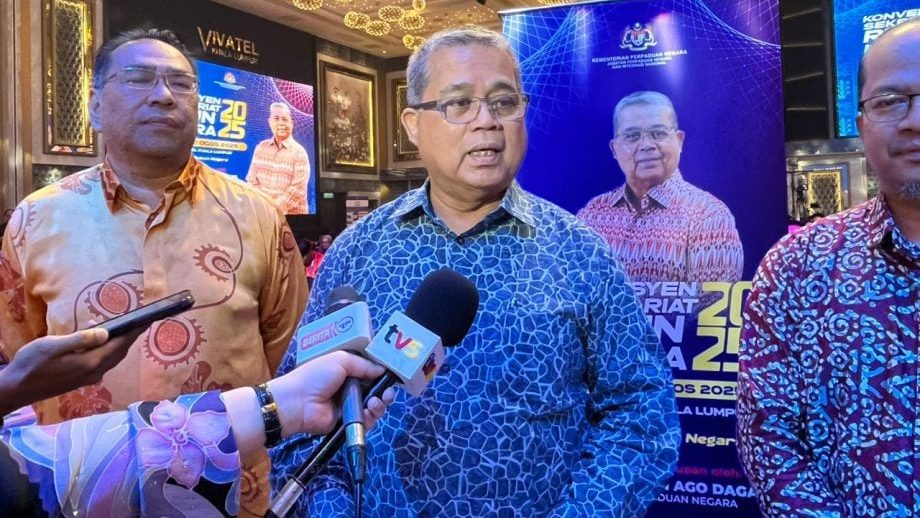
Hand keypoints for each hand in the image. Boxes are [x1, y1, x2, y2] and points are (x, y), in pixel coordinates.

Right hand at [0, 328, 143, 413]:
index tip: (147, 320)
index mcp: (90, 362)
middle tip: (139, 321)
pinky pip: (102, 362)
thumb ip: (80, 339)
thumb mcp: (52, 346)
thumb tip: (106, 333)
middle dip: (130, 336)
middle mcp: (95, 372)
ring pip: (111, 358)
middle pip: (119, 352)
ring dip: (117, 343)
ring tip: (118, 326)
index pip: (120, 344)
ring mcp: (89, 378)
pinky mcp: (82, 379)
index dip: (134, 332)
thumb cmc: (31, 364)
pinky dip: (105, 349)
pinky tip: (96, 339)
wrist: (16, 389)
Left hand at [269, 351, 396, 436]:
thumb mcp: (340, 361)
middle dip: (385, 392)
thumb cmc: (316, 377)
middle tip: (388, 393)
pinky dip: (370, 417)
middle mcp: (351, 389)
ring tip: (374, 402)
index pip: (371, 373)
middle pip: (376, 391)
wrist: (298, 402)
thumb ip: (364, 365)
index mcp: (348, 371)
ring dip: (379, 405)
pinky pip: (366, 421)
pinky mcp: (348, 422)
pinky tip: (367, 412)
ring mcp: (350, 406)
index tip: (392, 376)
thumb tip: (382, 370)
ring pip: (374, 407)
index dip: (382, 375)